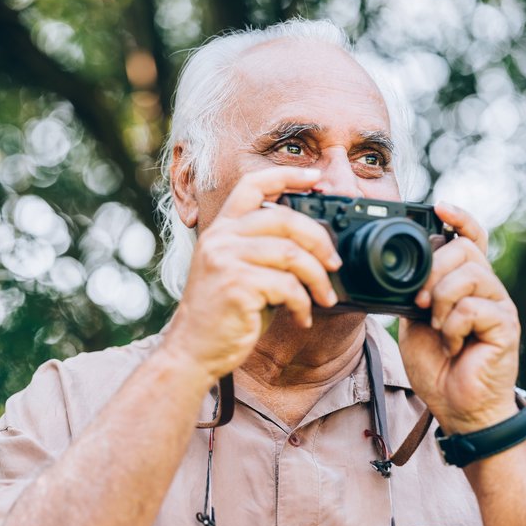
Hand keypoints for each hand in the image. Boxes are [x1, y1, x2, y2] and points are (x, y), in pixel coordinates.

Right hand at [163, 167, 341, 380]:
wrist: (192, 349)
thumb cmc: (221, 314)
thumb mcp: (238, 270)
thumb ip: (264, 249)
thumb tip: (314, 242)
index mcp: (221, 229)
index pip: (252, 186)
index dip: (286, 176)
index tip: (315, 178)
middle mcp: (220, 238)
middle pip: (284, 219)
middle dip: (319, 241)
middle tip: (333, 263)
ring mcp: (226, 259)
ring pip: (292, 254)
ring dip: (317, 278)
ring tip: (324, 297)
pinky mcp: (236, 285)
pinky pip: (287, 286)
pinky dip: (303, 304)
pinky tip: (302, 317)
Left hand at [398, 203, 519, 433]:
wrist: (456, 405)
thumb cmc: (438, 365)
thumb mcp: (414, 321)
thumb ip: (414, 293)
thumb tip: (403, 268)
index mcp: (466, 284)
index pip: (471, 239)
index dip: (459, 219)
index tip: (438, 207)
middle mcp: (487, 290)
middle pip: (465, 251)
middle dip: (433, 269)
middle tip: (418, 301)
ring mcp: (499, 307)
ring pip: (470, 275)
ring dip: (441, 299)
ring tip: (435, 325)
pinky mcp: (505, 326)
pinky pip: (474, 307)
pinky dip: (452, 325)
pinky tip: (451, 343)